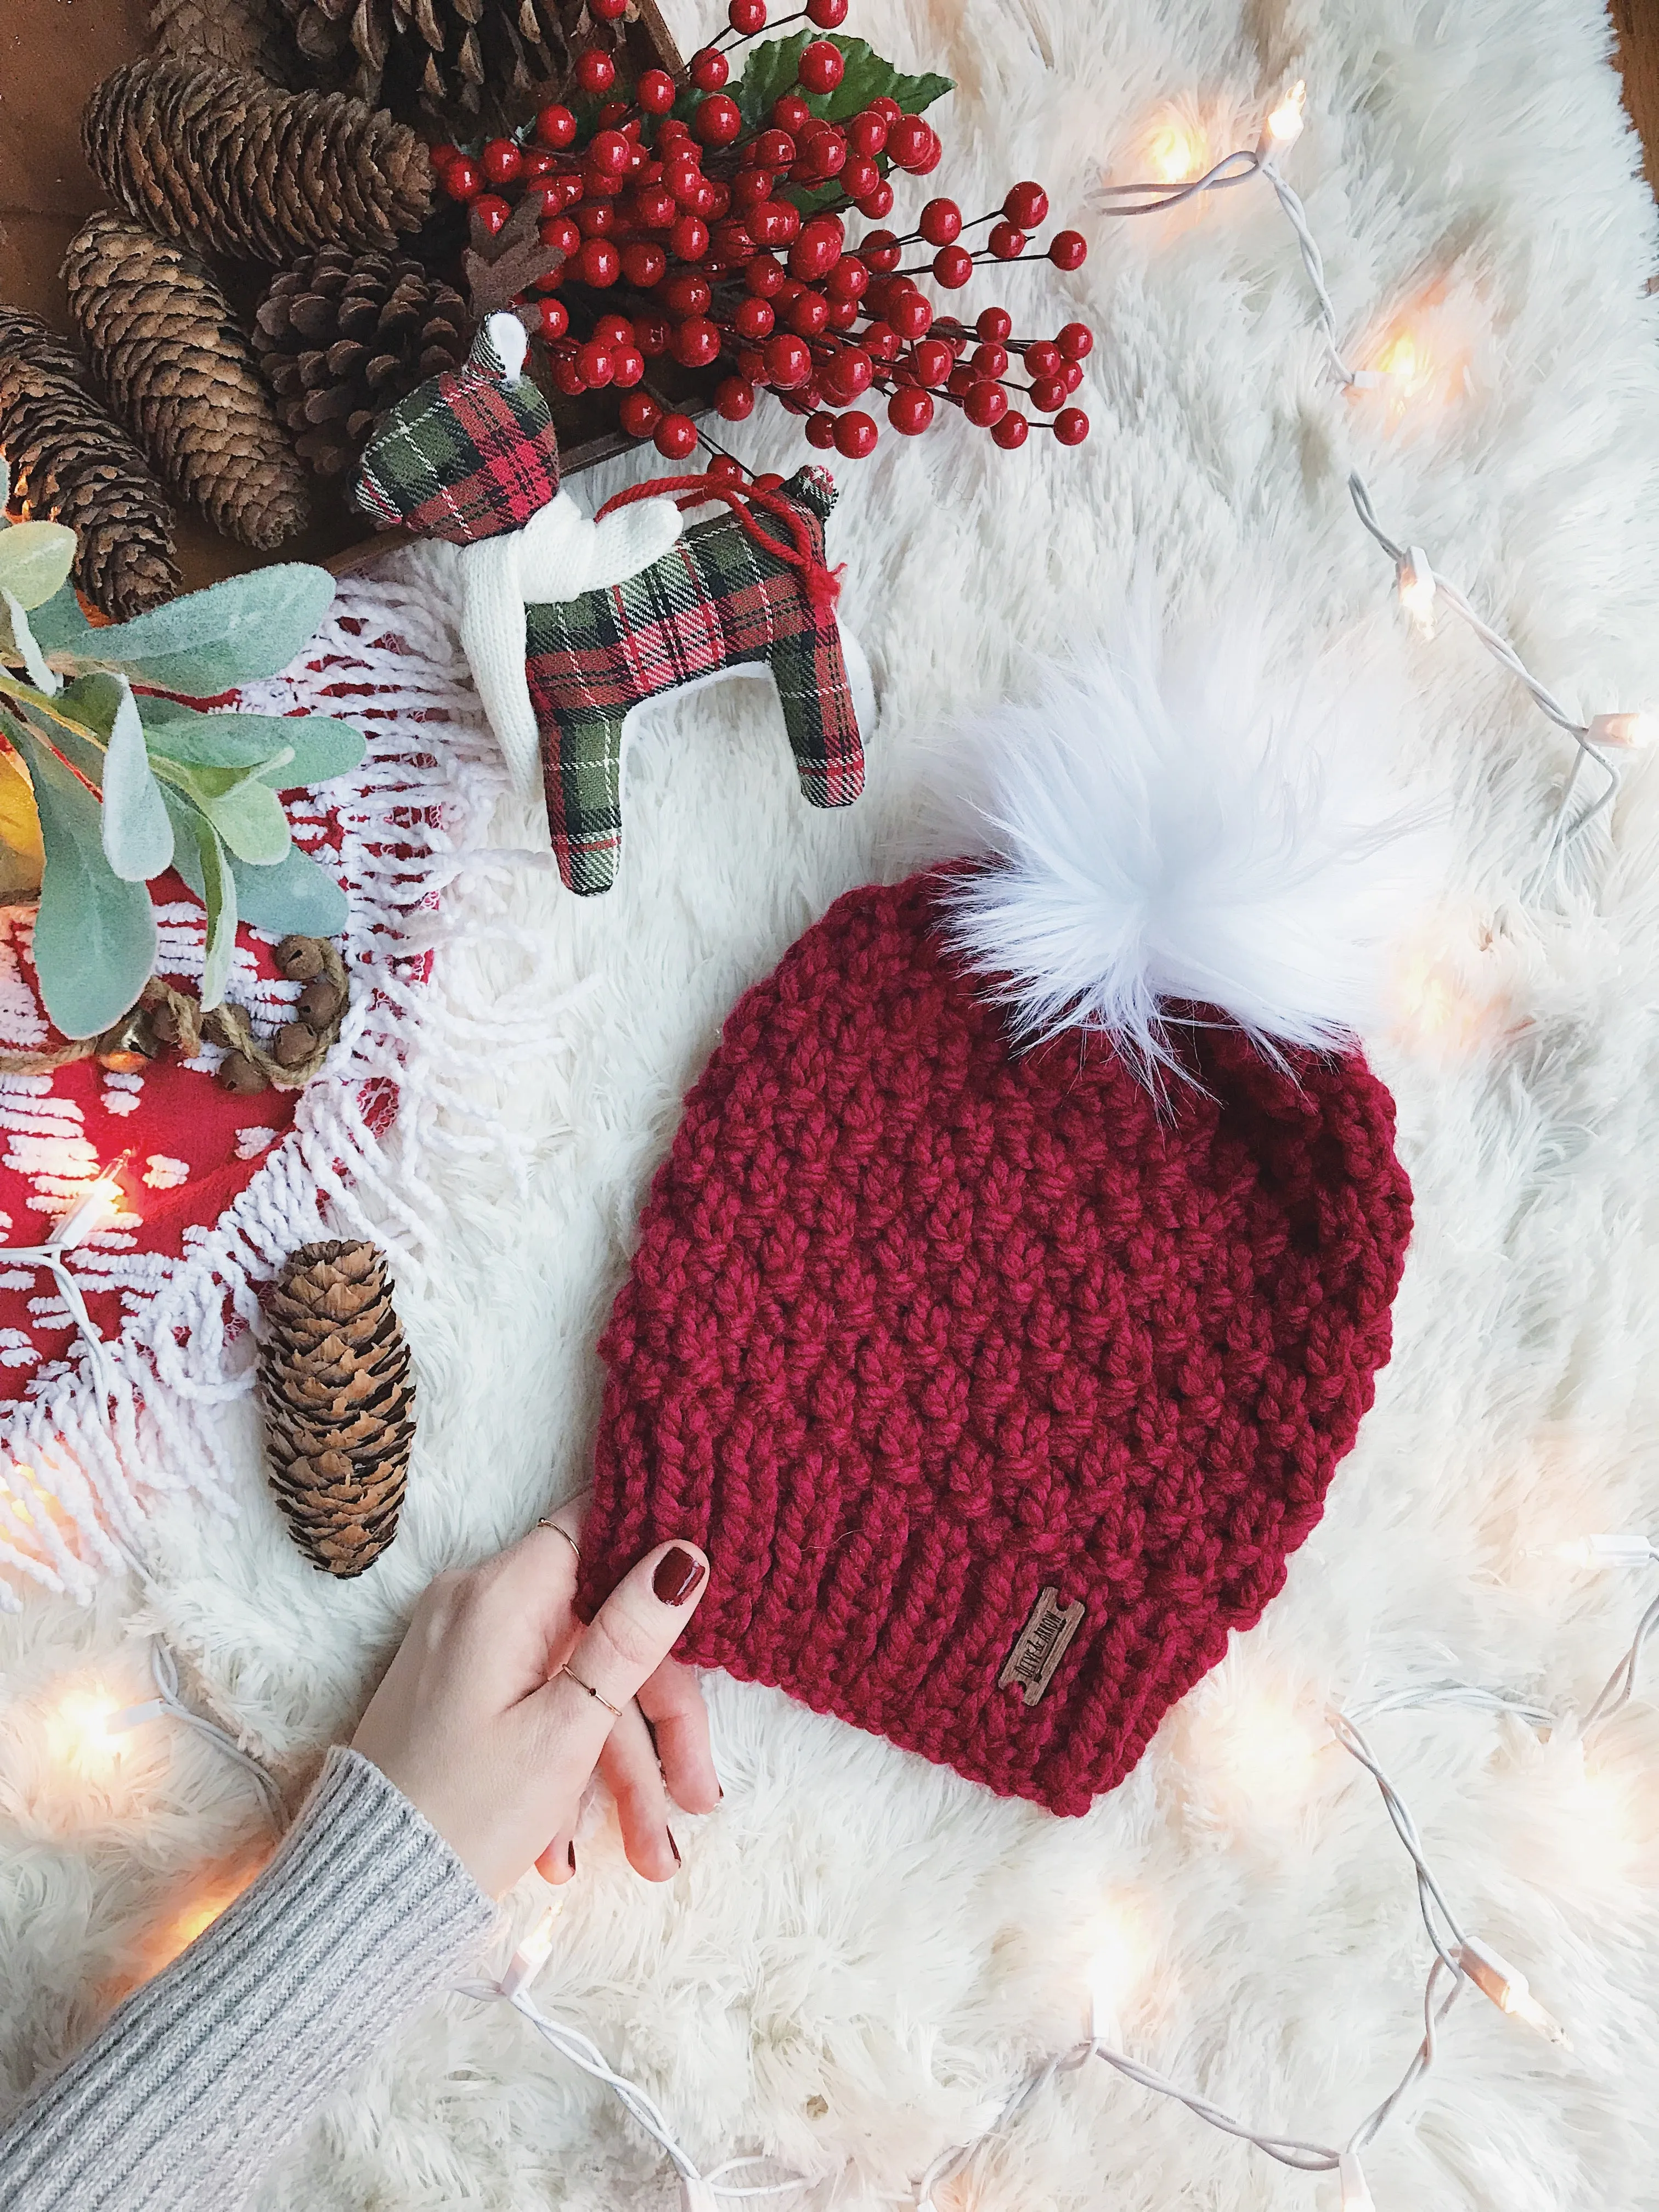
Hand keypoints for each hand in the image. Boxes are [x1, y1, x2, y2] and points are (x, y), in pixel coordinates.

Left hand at [351, 1512, 714, 1896]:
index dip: (656, 1550)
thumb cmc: (463, 1817)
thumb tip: (683, 1551)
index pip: (596, 1527)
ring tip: (653, 1857)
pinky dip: (564, 1765)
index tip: (714, 1596)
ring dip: (617, 1768)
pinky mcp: (457, 1689)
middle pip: (600, 1627)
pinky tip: (567, 1847)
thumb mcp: (565, 1732)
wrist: (362, 1898)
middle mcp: (476, 1603)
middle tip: (696, 1798)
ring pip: (574, 1682)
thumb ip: (629, 1637)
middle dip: (656, 1720)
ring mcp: (463, 1647)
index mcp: (499, 1595)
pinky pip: (534, 1705)